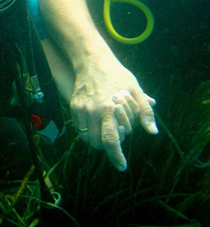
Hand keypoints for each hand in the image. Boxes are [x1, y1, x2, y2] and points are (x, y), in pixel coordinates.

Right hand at [70, 53, 157, 170]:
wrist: (93, 60)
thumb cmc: (117, 74)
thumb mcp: (136, 90)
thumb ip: (145, 112)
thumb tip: (152, 132)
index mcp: (109, 108)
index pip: (111, 140)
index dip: (116, 156)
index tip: (121, 166)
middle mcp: (92, 110)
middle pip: (98, 143)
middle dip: (109, 146)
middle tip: (118, 134)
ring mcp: (80, 108)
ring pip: (87, 138)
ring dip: (98, 139)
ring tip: (107, 126)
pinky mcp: (73, 106)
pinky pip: (80, 127)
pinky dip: (89, 130)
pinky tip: (98, 120)